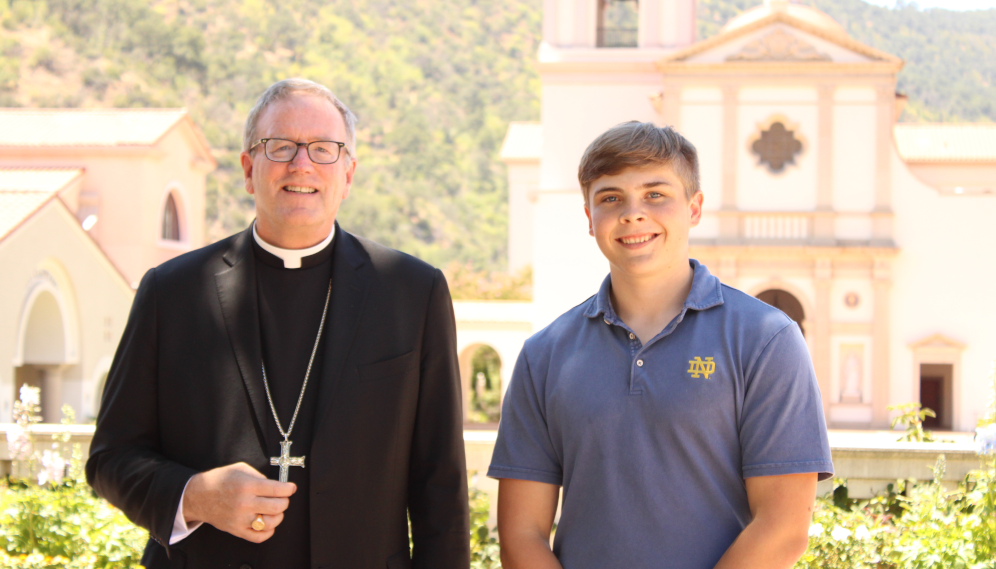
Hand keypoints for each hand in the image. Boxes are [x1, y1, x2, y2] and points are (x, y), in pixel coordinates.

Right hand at [182, 462, 296, 542]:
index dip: (289, 489)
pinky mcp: (236, 530)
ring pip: (271, 523)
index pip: (277, 490)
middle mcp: (245, 503)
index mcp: (247, 485)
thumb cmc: (219, 480)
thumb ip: (259, 476)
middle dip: (285, 501)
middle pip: (277, 507)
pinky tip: (268, 523)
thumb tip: (275, 485)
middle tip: (282, 498)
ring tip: (275, 510)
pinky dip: (268, 531)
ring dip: (278, 516)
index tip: (291, 488)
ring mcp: (240, 518)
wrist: (198, 496)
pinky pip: (258, 536)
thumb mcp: (240, 469)